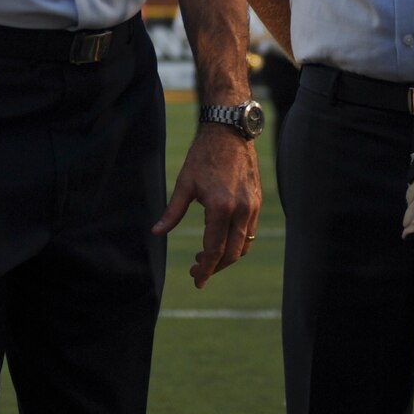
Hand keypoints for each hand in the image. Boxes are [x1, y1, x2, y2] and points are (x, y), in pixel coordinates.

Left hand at [153, 125, 260, 287]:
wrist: (229, 132)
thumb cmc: (203, 156)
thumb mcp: (184, 184)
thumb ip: (172, 212)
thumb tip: (156, 232)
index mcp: (220, 207)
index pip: (214, 250)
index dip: (205, 269)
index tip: (196, 280)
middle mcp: (241, 210)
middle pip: (231, 254)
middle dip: (214, 267)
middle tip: (197, 271)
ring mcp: (252, 207)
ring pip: (243, 246)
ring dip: (226, 257)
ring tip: (207, 257)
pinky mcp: (256, 202)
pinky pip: (249, 233)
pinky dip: (237, 244)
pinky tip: (221, 241)